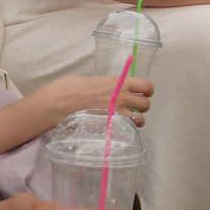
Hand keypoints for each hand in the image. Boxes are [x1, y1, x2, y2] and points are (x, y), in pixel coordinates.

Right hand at [36, 74, 152, 127]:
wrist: (61, 102)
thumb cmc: (73, 87)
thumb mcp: (95, 80)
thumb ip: (109, 85)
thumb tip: (113, 88)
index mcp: (119, 82)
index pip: (147, 86)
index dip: (147, 91)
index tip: (143, 93)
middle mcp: (122, 97)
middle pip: (146, 104)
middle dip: (142, 107)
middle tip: (134, 108)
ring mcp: (117, 113)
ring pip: (140, 120)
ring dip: (136, 120)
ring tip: (128, 121)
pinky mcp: (110, 126)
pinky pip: (127, 130)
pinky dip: (126, 130)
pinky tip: (118, 128)